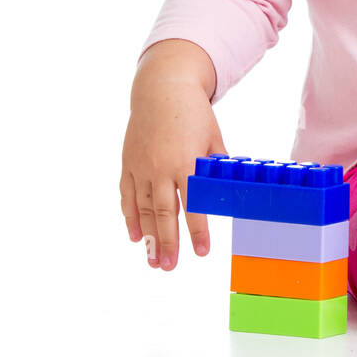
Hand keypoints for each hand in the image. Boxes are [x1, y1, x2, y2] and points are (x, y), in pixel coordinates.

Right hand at [120, 40, 224, 271]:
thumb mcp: (214, 137)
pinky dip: (130, 217)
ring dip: (149, 237)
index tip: (202, 251)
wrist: (161, 89)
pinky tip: (136, 236)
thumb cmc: (194, 113)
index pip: (193, 203)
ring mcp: (141, 166)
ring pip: (142, 209)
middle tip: (171, 268)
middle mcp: (161, 166)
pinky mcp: (128, 163)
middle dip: (169, 242)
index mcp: (186, 160)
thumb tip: (229, 191)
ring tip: (154, 261)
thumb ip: (217, 166)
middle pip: (164, 212)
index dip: (198, 230)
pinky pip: (127, 195)